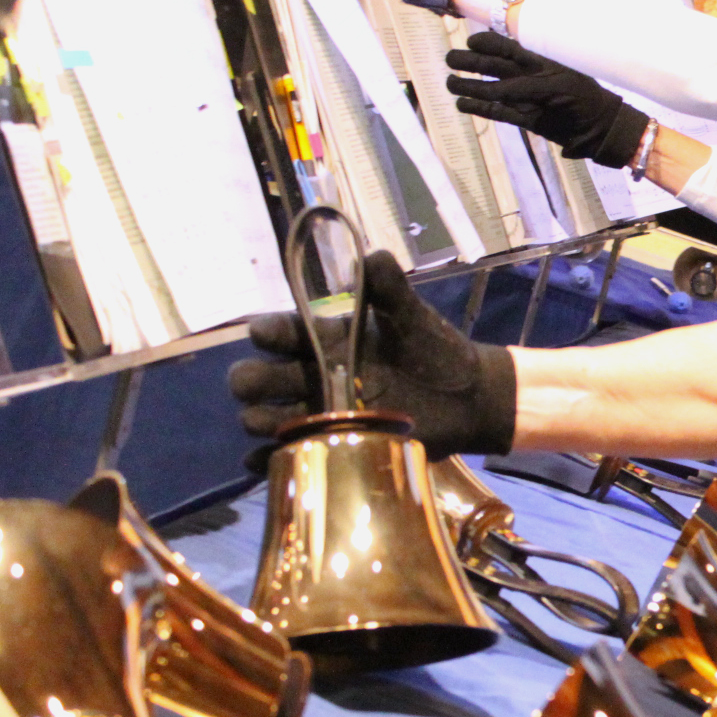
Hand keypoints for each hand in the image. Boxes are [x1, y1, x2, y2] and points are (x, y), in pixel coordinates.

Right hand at [227, 251, 515, 461]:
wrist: (465, 397)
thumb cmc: (434, 350)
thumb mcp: (413, 316)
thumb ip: (391, 289)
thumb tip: (370, 256)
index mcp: (326, 338)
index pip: (284, 332)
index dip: (269, 331)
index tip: (264, 334)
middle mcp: (313, 374)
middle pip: (262, 376)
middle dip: (251, 379)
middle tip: (254, 385)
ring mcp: (320, 412)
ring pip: (268, 416)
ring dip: (259, 419)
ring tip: (264, 422)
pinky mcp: (332, 443)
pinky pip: (290, 452)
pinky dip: (270, 458)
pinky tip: (260, 460)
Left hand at [444, 33, 648, 165]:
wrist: (603, 121)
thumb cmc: (583, 92)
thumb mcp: (564, 67)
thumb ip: (539, 61)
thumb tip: (513, 50)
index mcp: (543, 60)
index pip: (508, 46)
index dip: (486, 42)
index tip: (471, 41)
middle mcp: (535, 76)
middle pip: (494, 64)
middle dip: (468, 60)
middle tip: (450, 58)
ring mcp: (531, 99)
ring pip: (491, 88)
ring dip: (467, 85)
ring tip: (449, 83)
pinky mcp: (530, 120)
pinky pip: (499, 113)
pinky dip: (479, 108)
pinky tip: (462, 104)